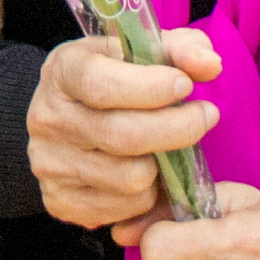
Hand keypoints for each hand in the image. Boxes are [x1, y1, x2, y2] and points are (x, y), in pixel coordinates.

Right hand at [25, 27, 220, 231]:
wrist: (63, 120)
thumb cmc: (110, 79)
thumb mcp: (135, 52)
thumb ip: (177, 50)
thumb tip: (210, 64)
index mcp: (61, 72)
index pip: (100, 85)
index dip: (150, 88)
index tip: (185, 86)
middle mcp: (49, 119)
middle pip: (122, 136)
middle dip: (177, 128)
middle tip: (205, 116)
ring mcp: (51, 165)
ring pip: (131, 179)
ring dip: (163, 166)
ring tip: (166, 147)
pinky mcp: (62, 202)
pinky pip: (126, 209)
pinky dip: (148, 194)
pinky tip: (147, 173)